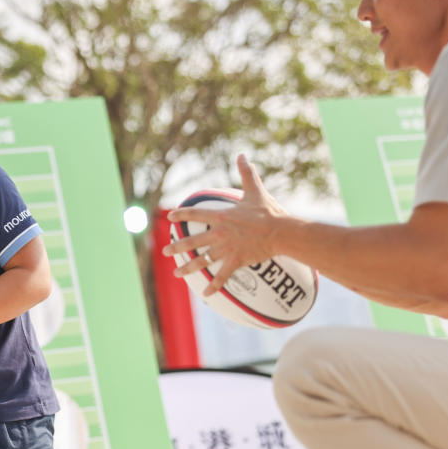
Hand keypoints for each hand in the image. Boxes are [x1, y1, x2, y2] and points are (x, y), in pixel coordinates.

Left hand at [163, 155, 287, 295]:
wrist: (282, 231)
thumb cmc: (269, 211)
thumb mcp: (255, 190)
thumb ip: (246, 173)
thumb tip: (243, 155)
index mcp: (222, 216)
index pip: (196, 214)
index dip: (182, 215)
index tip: (169, 218)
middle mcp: (220, 233)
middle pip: (193, 241)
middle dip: (177, 246)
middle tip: (165, 250)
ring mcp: (227, 249)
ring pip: (203, 260)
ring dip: (188, 268)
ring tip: (176, 273)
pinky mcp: (237, 261)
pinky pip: (223, 276)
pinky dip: (214, 286)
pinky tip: (205, 294)